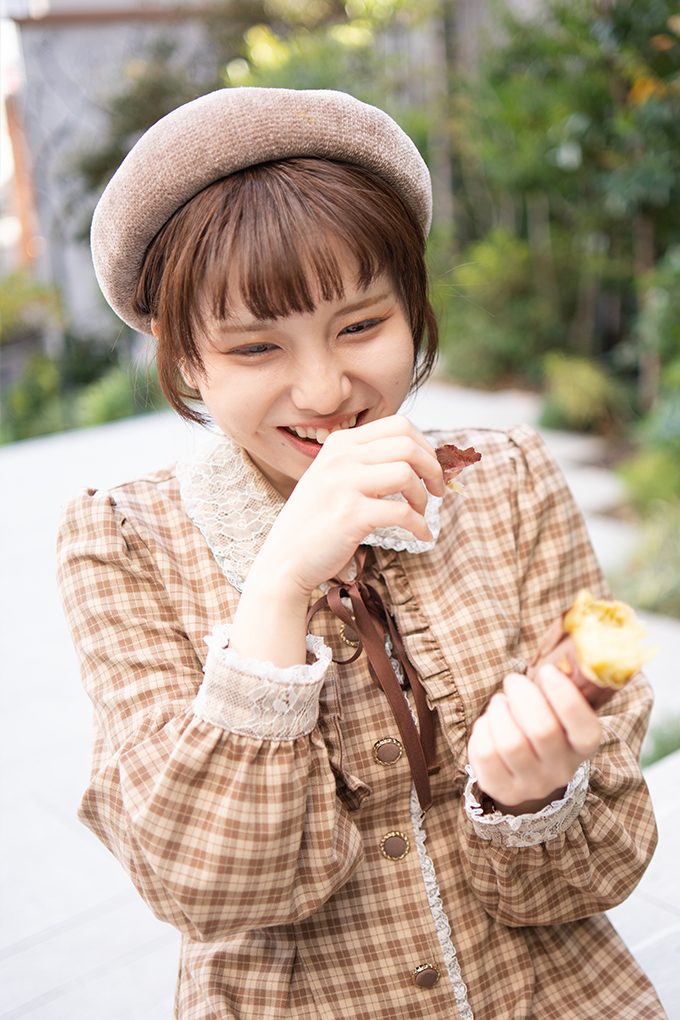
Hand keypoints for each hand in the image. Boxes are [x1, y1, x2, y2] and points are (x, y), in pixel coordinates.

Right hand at [249, 414, 443, 601]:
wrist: (283, 560)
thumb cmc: (315, 523)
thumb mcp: (334, 479)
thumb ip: (366, 464)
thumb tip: (419, 458)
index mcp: (339, 444)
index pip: (398, 425)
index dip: (425, 446)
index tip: (430, 469)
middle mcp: (340, 458)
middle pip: (408, 445)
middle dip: (433, 468)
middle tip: (436, 491)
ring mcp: (343, 485)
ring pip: (407, 473)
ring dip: (423, 497)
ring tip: (419, 515)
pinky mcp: (350, 515)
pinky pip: (402, 512)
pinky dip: (419, 525)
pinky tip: (420, 535)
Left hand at [467, 665, 601, 814]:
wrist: (524, 769)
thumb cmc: (541, 725)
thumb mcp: (555, 711)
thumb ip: (554, 691)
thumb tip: (548, 665)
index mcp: (583, 748)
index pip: (585, 730)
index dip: (566, 698)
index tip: (547, 671)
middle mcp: (562, 771)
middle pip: (542, 730)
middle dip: (523, 696)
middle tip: (512, 680)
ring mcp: (532, 785)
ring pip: (510, 743)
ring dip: (499, 712)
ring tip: (499, 703)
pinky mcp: (502, 790)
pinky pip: (485, 754)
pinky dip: (482, 730)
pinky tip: (489, 724)